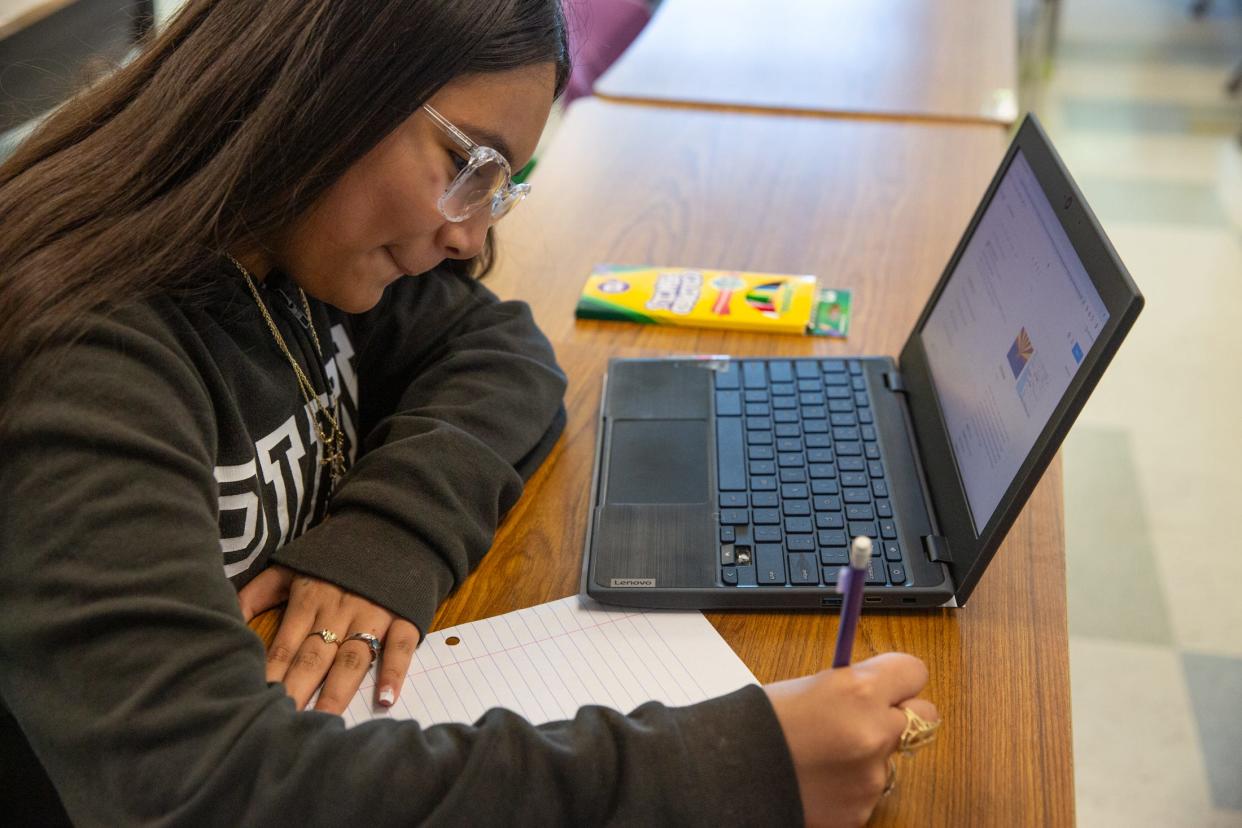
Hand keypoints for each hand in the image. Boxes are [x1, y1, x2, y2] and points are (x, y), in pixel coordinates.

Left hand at [237, 565, 420, 713]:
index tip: (255, 705)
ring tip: (323, 723)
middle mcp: (339, 610)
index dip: (270, 676)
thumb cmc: (335, 555)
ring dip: (338, 692)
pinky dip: (394, 672)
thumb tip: (222, 621)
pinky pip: (400, 647)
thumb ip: (256, 594)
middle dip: (297, 692)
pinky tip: (386, 699)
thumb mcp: (290, 566)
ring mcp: (374, 614)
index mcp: (309, 598)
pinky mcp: (405, 617)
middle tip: (281, 726)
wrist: (391, 526)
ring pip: (353, 658)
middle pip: (315, 658)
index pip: (284, 647)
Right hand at [764, 653, 938, 827]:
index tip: (887, 682)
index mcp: (859, 691)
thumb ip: (851, 687)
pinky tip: (820, 780)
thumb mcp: (809, 687)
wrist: (729, 775)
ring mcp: (872, 776)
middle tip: (870, 718)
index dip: (898, 677)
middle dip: (900, 715)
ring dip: (869, 755)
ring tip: (824, 756)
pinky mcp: (862, 810)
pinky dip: (850, 786)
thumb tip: (875, 687)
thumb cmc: (760, 724)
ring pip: (892, 757)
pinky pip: (869, 790)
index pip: (913, 671)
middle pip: (924, 715)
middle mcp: (875, 732)